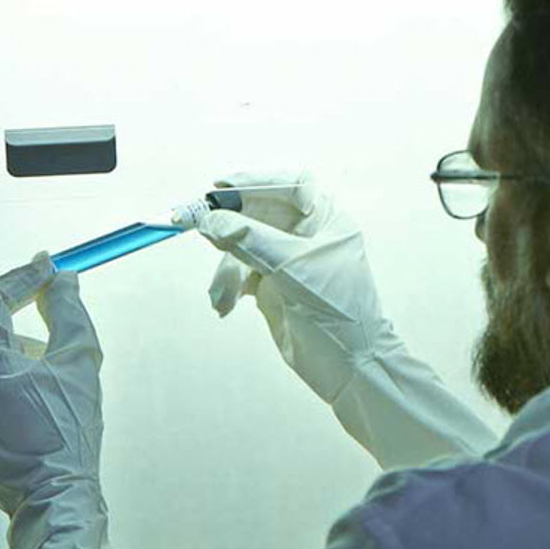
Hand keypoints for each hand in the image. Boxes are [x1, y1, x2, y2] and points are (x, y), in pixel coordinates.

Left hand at [0, 254, 134, 548]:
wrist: (52, 494)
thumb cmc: (67, 432)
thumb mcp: (78, 364)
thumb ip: (70, 313)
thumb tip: (65, 280)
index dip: (26, 277)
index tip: (51, 265)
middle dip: (14, 306)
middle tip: (45, 295)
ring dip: (15, 341)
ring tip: (51, 360)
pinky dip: (8, 368)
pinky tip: (37, 385)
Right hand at [198, 168, 397, 403]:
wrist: (350, 368)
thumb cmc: (339, 314)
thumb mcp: (293, 270)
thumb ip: (251, 239)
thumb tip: (212, 218)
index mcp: (328, 220)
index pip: (291, 184)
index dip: (256, 180)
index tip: (223, 187)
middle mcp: (308, 236)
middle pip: (259, 213)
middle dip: (230, 225)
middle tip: (199, 227)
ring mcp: (289, 261)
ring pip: (244, 246)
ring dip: (228, 269)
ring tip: (223, 294)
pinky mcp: (274, 285)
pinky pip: (241, 273)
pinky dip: (229, 286)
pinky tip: (225, 304)